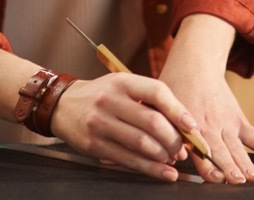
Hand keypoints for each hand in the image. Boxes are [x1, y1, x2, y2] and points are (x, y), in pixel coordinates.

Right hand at [48, 72, 200, 182]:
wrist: (61, 104)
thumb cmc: (101, 95)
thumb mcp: (123, 86)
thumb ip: (148, 100)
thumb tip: (181, 125)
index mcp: (123, 82)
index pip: (157, 92)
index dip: (178, 110)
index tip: (192, 126)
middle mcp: (110, 100)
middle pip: (152, 122)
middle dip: (173, 139)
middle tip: (182, 149)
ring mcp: (100, 123)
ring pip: (141, 143)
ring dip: (163, 155)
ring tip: (172, 159)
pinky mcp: (94, 145)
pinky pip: (127, 159)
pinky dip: (149, 168)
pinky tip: (163, 172)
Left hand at [159, 15, 253, 183]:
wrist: (195, 64)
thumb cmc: (173, 89)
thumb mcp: (161, 107)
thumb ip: (163, 130)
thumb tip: (159, 155)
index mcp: (190, 125)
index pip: (199, 149)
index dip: (206, 163)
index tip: (214, 177)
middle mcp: (211, 127)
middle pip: (221, 151)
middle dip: (229, 167)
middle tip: (237, 181)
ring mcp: (227, 124)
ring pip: (239, 148)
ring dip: (247, 164)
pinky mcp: (239, 121)